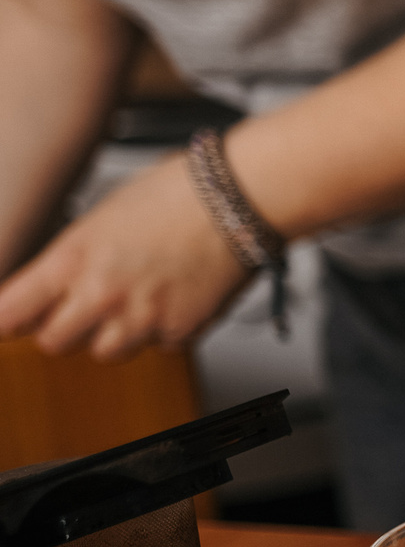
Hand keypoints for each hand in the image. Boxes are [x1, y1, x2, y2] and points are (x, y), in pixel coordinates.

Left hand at [0, 155, 248, 359]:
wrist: (239, 199)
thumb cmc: (177, 194)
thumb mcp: (101, 218)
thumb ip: (73, 259)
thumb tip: (55, 286)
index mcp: (74, 258)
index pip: (12, 312)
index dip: (6, 320)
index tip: (8, 321)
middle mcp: (103, 294)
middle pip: (55, 343)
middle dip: (63, 328)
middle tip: (80, 309)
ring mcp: (143, 318)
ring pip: (106, 352)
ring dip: (113, 334)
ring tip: (135, 300)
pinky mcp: (181, 331)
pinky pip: (158, 346)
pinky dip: (161, 330)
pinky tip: (173, 297)